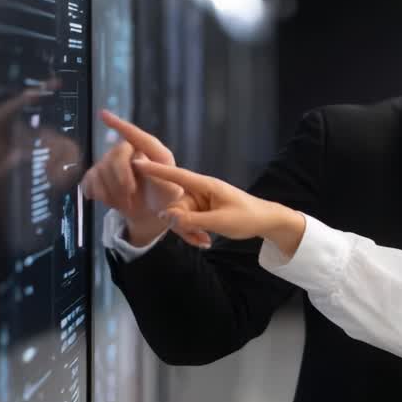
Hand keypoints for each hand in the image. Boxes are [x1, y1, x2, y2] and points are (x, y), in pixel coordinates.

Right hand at [81, 110, 207, 246]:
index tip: (103, 115)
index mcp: (155, 153)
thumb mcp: (172, 194)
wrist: (152, 216)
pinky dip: (97, 193)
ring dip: (112, 191)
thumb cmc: (167, 202)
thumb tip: (138, 162)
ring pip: (100, 169)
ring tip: (126, 203)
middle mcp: (133, 153)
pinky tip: (109, 201)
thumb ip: (162, 179)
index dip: (119, 125)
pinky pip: (89, 180)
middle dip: (120, 177)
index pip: (136, 135)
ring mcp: (114, 162)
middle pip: (115, 155)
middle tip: (129, 196)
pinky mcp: (100, 175)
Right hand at [132, 159, 306, 255]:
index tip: (136, 161)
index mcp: (205, 185)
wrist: (265, 221)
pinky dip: (193, 232)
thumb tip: (164, 216)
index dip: (156, 170)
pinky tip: (205, 240)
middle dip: (181, 224)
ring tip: (205, 240)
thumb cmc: (247, 217)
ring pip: (179, 216)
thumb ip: (191, 220)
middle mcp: (200, 190)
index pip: (176, 175)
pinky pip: (187, 221)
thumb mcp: (219, 222)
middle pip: (175, 205)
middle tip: (199, 238)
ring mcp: (200, 201)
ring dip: (188, 231)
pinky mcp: (202, 210)